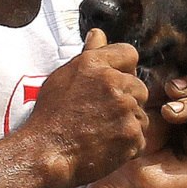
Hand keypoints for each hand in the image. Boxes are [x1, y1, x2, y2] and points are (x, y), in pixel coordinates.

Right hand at [20, 29, 148, 187]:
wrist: (45, 153)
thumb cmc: (50, 116)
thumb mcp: (63, 77)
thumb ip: (88, 54)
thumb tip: (99, 34)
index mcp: (95, 64)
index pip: (129, 54)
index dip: (124, 68)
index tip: (113, 84)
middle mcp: (113, 82)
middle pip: (139, 86)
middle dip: (127, 99)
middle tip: (102, 114)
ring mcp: (125, 109)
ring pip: (141, 112)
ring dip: (127, 122)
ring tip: (101, 132)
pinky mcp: (133, 134)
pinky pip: (140, 136)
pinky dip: (127, 144)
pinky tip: (106, 146)